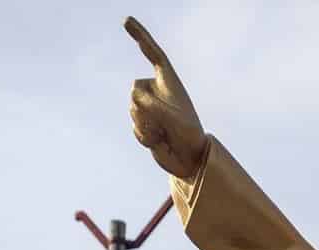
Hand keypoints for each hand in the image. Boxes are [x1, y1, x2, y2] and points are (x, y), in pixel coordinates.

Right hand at [125, 16, 207, 177]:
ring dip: (146, 125)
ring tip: (165, 133)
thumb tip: (133, 97)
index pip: (153, 54)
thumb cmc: (189, 134)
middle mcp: (157, 91)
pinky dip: (144, 136)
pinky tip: (159, 142)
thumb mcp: (173, 118)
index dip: (140, 36)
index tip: (126, 20)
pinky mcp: (144, 124)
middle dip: (145, 108)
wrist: (191, 159)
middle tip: (165, 123)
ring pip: (132, 109)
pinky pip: (134, 127)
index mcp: (169, 82)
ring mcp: (149, 107)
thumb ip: (152, 105)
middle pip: (134, 89)